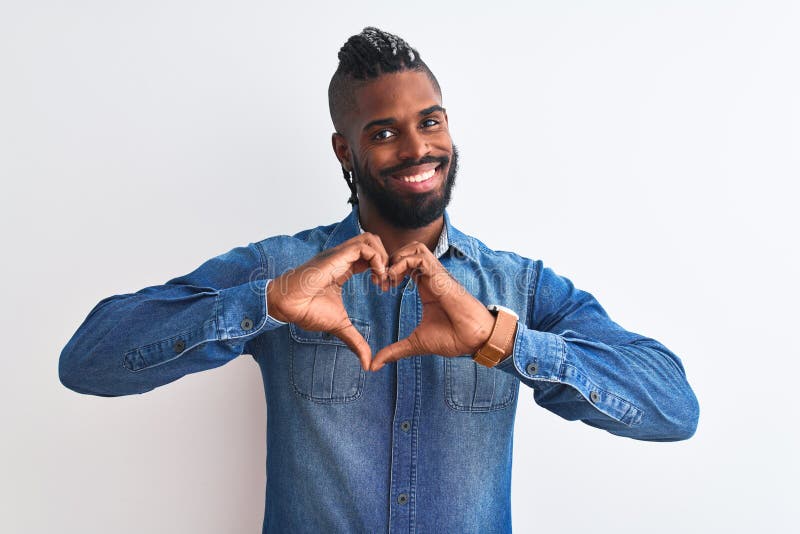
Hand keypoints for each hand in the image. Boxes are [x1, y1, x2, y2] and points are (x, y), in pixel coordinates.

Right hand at [267, 233, 388, 370]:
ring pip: (371, 238)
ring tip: (383, 278)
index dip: (383, 268)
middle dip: (387, 259)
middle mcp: (342, 258)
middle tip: (388, 282)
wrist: (288, 306)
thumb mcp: (340, 326)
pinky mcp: (337, 255)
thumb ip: (356, 341)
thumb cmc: (307, 311)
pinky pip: (364, 246)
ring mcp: (339, 254)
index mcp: (343, 268)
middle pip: (374, 242)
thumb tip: (368, 363)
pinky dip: (377, 259)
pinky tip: (376, 277)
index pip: (370, 256)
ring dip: (383, 257)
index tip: (386, 287)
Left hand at [370, 242, 495, 371]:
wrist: (474, 339)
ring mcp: (436, 274)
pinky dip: (402, 262)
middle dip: (389, 260)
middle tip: (379, 281)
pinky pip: (419, 256)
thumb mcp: (416, 343)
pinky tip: (395, 280)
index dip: (389, 270)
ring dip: (396, 258)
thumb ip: (394, 350)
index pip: (406, 264)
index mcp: (426, 286)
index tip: (379, 287)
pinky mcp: (440, 275)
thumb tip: (374, 365)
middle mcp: (431, 277)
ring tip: (387, 278)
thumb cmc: (452, 338)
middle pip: (408, 250)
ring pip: (414, 247)